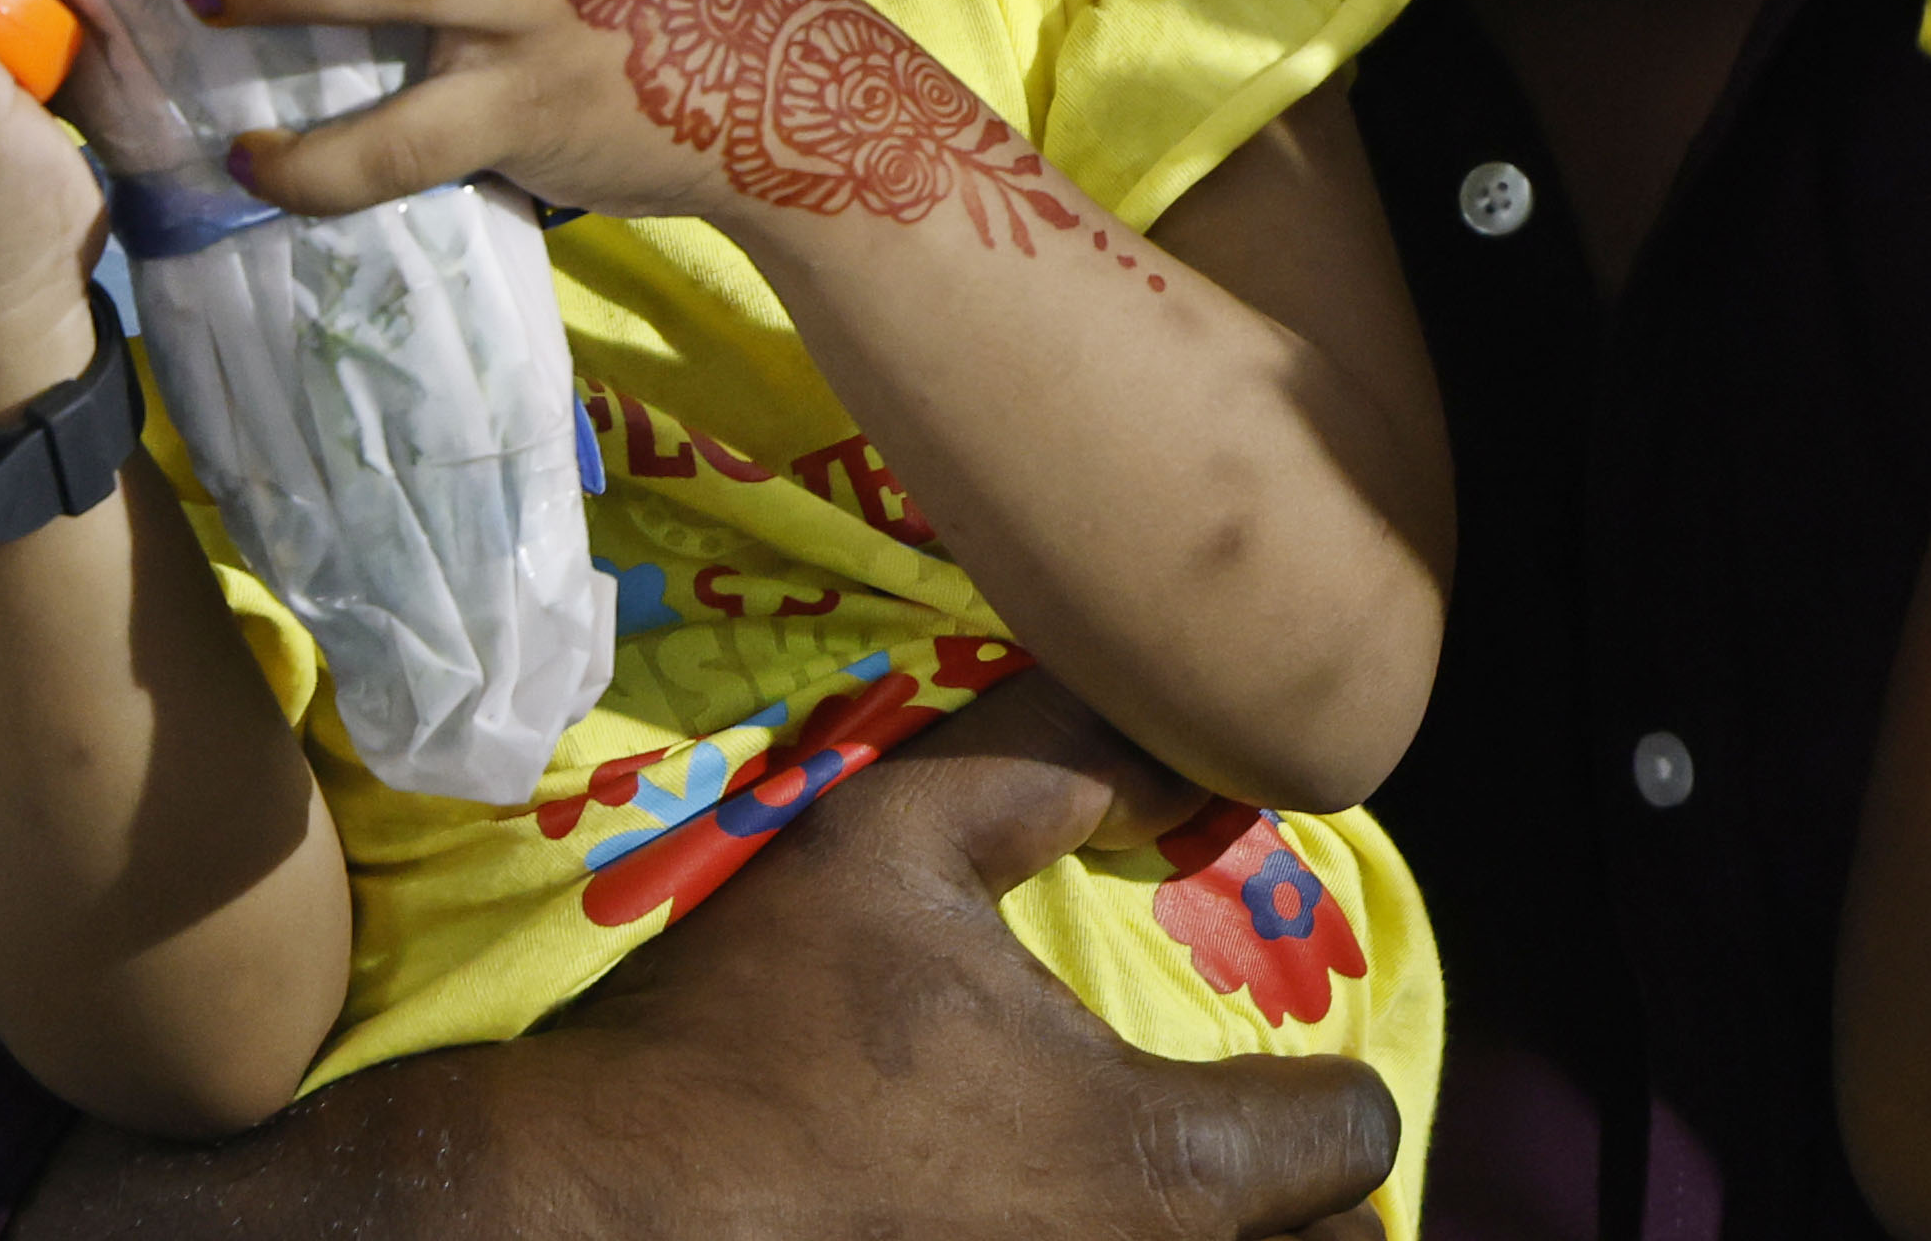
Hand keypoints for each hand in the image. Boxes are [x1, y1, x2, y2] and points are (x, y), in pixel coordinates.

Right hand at [17, 674, 1401, 1240]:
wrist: (578, 1214)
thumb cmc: (749, 1028)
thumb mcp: (884, 841)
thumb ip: (1045, 767)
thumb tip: (1162, 739)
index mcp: (1156, 1162)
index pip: (1353, 1142)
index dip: (1326, 1088)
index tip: (1271, 1067)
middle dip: (1299, 1211)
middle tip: (1238, 1160)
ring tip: (1131, 1202)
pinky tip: (1014, 1229)